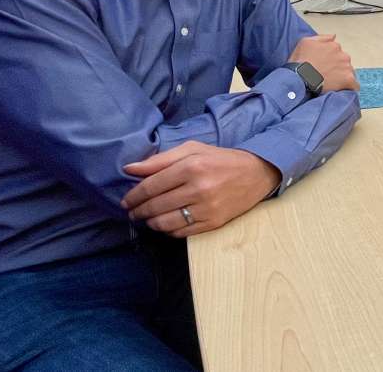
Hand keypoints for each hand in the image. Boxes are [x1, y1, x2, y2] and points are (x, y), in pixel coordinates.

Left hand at [121, 141, 281, 237]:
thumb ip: (160, 159)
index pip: (152, 186)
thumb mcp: (193, 149)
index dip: (134, 195)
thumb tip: (130, 169)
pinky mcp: (214, 223)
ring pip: (166, 222)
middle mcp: (199, 188)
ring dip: (151, 223)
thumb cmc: (221, 159)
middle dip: (139, 211)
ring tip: (148, 219)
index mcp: (192, 166)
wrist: (257, 173)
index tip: (126, 200)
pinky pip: (182, 232)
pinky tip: (166, 224)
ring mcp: (207, 208)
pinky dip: (168, 230)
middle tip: (132, 212)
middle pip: (156, 205)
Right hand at [289, 34, 357, 91]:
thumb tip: (334, 36)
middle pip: (344, 62)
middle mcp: (343, 55)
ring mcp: (347, 68)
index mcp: (334, 46)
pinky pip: (354, 85)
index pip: (337, 52)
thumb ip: (322, 38)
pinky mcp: (348, 80)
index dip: (331, 59)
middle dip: (338, 67)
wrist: (300, 78)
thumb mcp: (306, 42)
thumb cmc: (300, 61)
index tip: (324, 65)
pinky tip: (341, 89)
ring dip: (343, 76)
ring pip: (349, 72)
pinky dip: (349, 87)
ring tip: (332, 83)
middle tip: (327, 75)